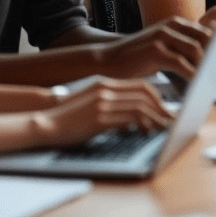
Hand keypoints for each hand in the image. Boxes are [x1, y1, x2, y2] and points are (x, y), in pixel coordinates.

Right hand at [39, 79, 173, 147]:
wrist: (43, 122)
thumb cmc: (68, 116)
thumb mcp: (92, 102)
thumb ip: (112, 103)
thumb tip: (134, 117)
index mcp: (106, 84)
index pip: (141, 86)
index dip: (157, 98)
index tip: (166, 109)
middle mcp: (106, 90)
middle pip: (145, 95)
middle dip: (161, 108)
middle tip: (172, 119)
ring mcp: (103, 103)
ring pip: (140, 107)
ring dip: (156, 118)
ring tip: (164, 128)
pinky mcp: (99, 118)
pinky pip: (129, 119)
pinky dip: (143, 125)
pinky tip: (147, 132)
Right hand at [97, 17, 211, 79]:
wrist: (108, 59)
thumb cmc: (139, 57)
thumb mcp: (164, 47)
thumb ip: (184, 48)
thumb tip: (211, 59)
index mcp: (178, 23)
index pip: (209, 30)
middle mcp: (173, 26)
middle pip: (208, 37)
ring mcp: (164, 36)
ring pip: (198, 50)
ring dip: (209, 65)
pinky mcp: (156, 51)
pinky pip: (181, 63)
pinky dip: (193, 74)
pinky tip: (197, 84)